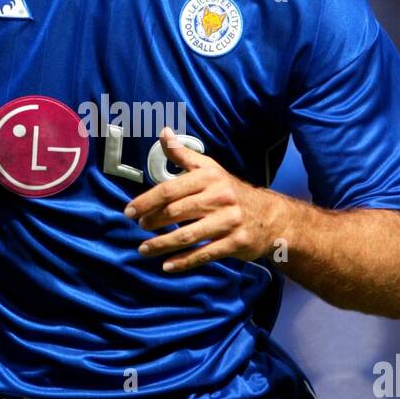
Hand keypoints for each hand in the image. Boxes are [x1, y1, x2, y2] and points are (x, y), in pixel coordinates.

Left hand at [124, 127, 281, 272]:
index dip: (146, 201)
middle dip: (152, 222)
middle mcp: (219, 198)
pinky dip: (183, 262)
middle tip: (140, 228)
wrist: (271, 216)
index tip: (129, 211)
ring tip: (144, 249)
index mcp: (209, 178)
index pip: (170, 189)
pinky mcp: (235, 242)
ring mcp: (228, 222)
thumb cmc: (231, 191)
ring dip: (161, 244)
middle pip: (176, 212)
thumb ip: (183, 154)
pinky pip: (204, 254)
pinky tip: (167, 266)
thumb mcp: (210, 169)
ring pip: (187, 236)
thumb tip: (163, 132)